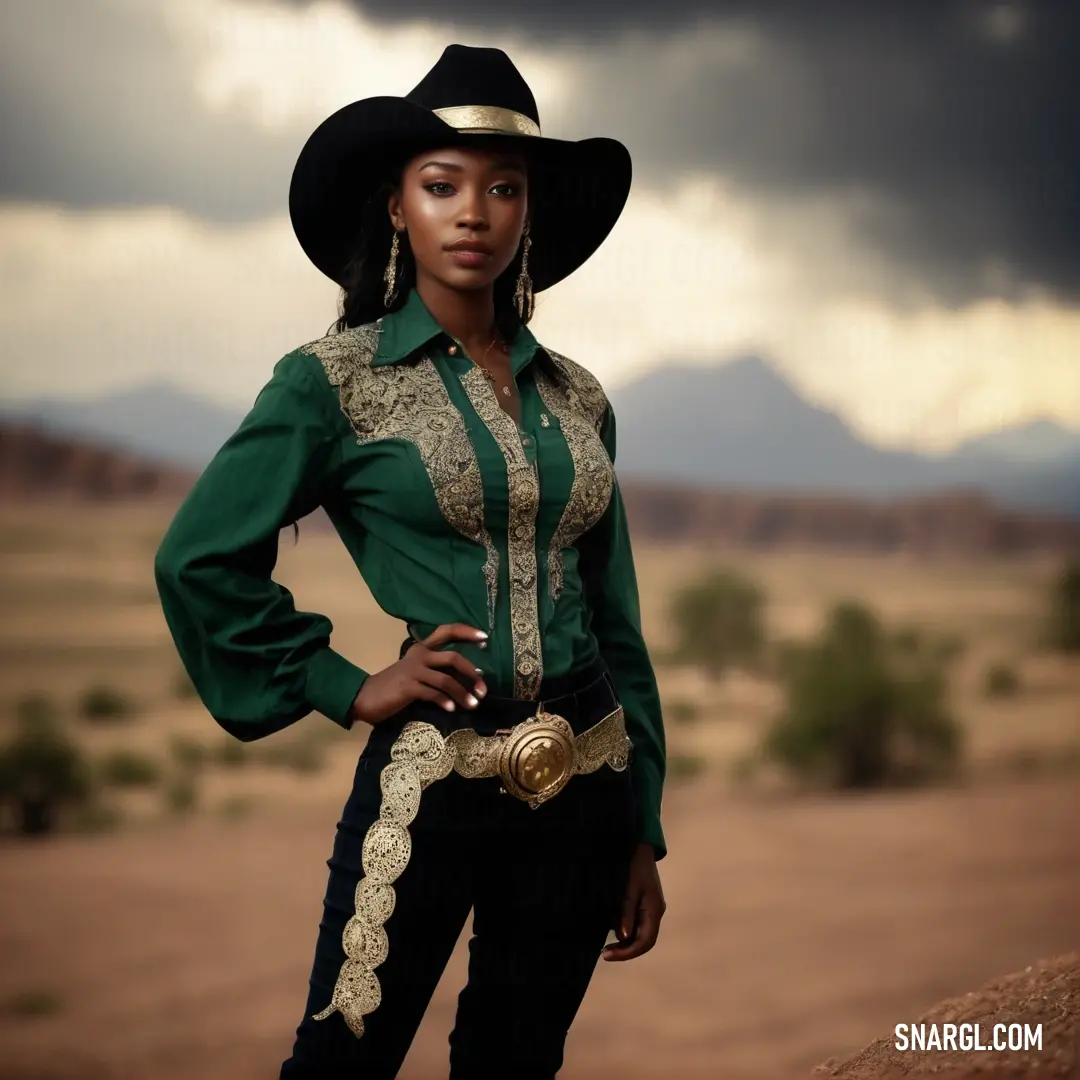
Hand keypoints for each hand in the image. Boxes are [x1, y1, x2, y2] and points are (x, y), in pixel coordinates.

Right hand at [349, 623, 488, 725]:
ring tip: (473, 705)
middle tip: (483, 690)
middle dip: (472, 674)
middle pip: (453, 658)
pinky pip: (432, 693)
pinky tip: (451, 709)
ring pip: (446, 679)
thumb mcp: (418, 672)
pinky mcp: (407, 687)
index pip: (447, 631)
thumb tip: (471, 677)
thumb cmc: (397, 685)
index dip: (466, 632)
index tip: (485, 637)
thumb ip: (439, 669)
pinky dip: (445, 701)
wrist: (367, 697)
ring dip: (462, 693)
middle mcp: (420, 655)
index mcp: (423, 648)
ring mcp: (413, 671)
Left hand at [602, 842, 665, 961]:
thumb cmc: (634, 866)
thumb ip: (626, 912)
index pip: (645, 942)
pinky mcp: (644, 904)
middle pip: (643, 941)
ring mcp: (650, 909)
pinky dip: (625, 931)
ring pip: (640, 934)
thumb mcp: (629, 888)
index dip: (627, 953)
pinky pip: (636, 924)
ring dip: (624, 943)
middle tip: (604, 953)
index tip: (607, 955)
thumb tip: (623, 937)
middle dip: (625, 951)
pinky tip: (611, 931)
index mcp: (654, 910)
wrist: (640, 847)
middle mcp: (655, 913)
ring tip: (606, 946)